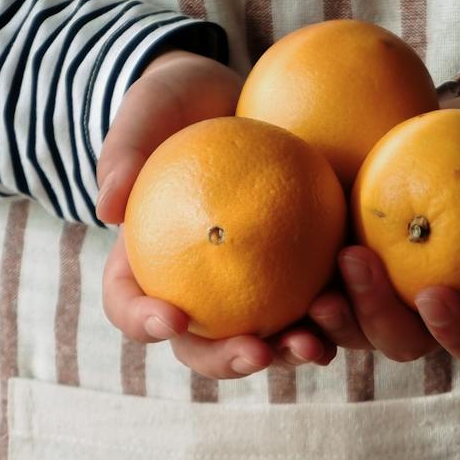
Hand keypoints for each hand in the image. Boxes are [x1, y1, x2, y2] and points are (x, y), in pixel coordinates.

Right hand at [97, 49, 335, 378]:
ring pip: (263, 343)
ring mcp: (250, 291)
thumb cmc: (180, 105)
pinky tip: (352, 305)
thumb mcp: (147, 111)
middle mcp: (196, 292)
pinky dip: (333, 315)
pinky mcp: (299, 277)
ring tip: (311, 344)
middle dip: (227, 361)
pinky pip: (314, 307)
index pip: (130, 307)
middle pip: (201, 347)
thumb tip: (108, 207)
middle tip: (255, 352)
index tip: (170, 317)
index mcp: (145, 266)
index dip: (143, 323)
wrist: (237, 98)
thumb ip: (125, 151)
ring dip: (288, 353)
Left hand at [306, 84, 459, 370]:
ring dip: (334, 317)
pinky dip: (303, 287)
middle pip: (407, 344)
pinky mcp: (349, 269)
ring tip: (315, 284)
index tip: (435, 293)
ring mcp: (387, 297)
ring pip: (357, 328)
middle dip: (378, 319)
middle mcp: (433, 318)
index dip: (458, 333)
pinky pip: (322, 286)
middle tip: (355, 262)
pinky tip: (284, 258)